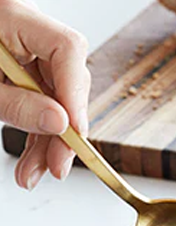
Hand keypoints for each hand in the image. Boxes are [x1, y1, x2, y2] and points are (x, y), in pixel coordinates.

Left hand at [0, 0, 90, 189]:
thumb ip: (16, 104)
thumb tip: (59, 123)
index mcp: (12, 16)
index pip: (66, 48)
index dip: (76, 92)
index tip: (74, 130)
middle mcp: (27, 31)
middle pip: (67, 79)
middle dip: (62, 129)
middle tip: (57, 164)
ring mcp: (27, 51)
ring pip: (56, 97)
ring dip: (49, 140)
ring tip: (33, 173)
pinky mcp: (23, 69)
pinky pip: (41, 100)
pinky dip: (37, 132)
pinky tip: (33, 160)